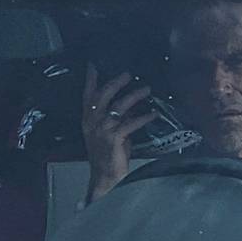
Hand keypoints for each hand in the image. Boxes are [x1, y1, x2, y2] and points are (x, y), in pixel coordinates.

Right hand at [82, 67, 156, 202]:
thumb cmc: (108, 152)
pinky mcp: (114, 138)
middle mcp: (92, 122)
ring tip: (147, 90)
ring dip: (134, 96)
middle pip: (103, 95)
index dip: (91, 79)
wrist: (105, 176)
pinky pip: (131, 123)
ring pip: (118, 106)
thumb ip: (116, 116)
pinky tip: (154, 113)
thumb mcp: (109, 130)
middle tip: (128, 74)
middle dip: (115, 82)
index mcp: (88, 119)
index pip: (88, 95)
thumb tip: (130, 100)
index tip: (93, 64)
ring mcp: (102, 130)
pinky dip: (144, 117)